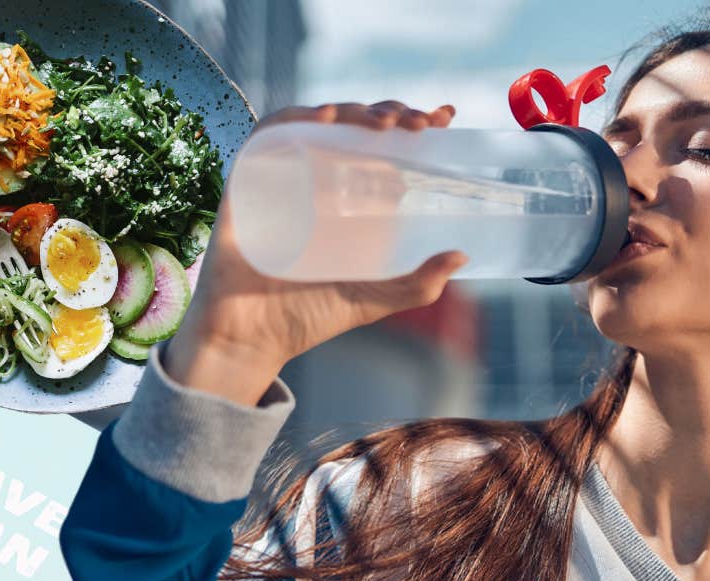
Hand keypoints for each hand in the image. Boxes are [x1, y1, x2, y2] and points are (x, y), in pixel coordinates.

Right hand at [167, 101, 465, 403]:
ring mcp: (283, 178)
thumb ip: (417, 284)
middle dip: (390, 113)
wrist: (252, 340)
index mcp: (348, 200)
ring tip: (385, 122)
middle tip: (420, 124)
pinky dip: (296, 119)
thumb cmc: (307, 318)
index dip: (410, 123)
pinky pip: (268, 135)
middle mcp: (317, 182)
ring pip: (318, 122)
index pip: (382, 146)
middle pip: (354, 127)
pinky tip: (327, 118)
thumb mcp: (374, 300)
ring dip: (353, 111)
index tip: (444, 117)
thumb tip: (461, 256)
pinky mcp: (248, 181)